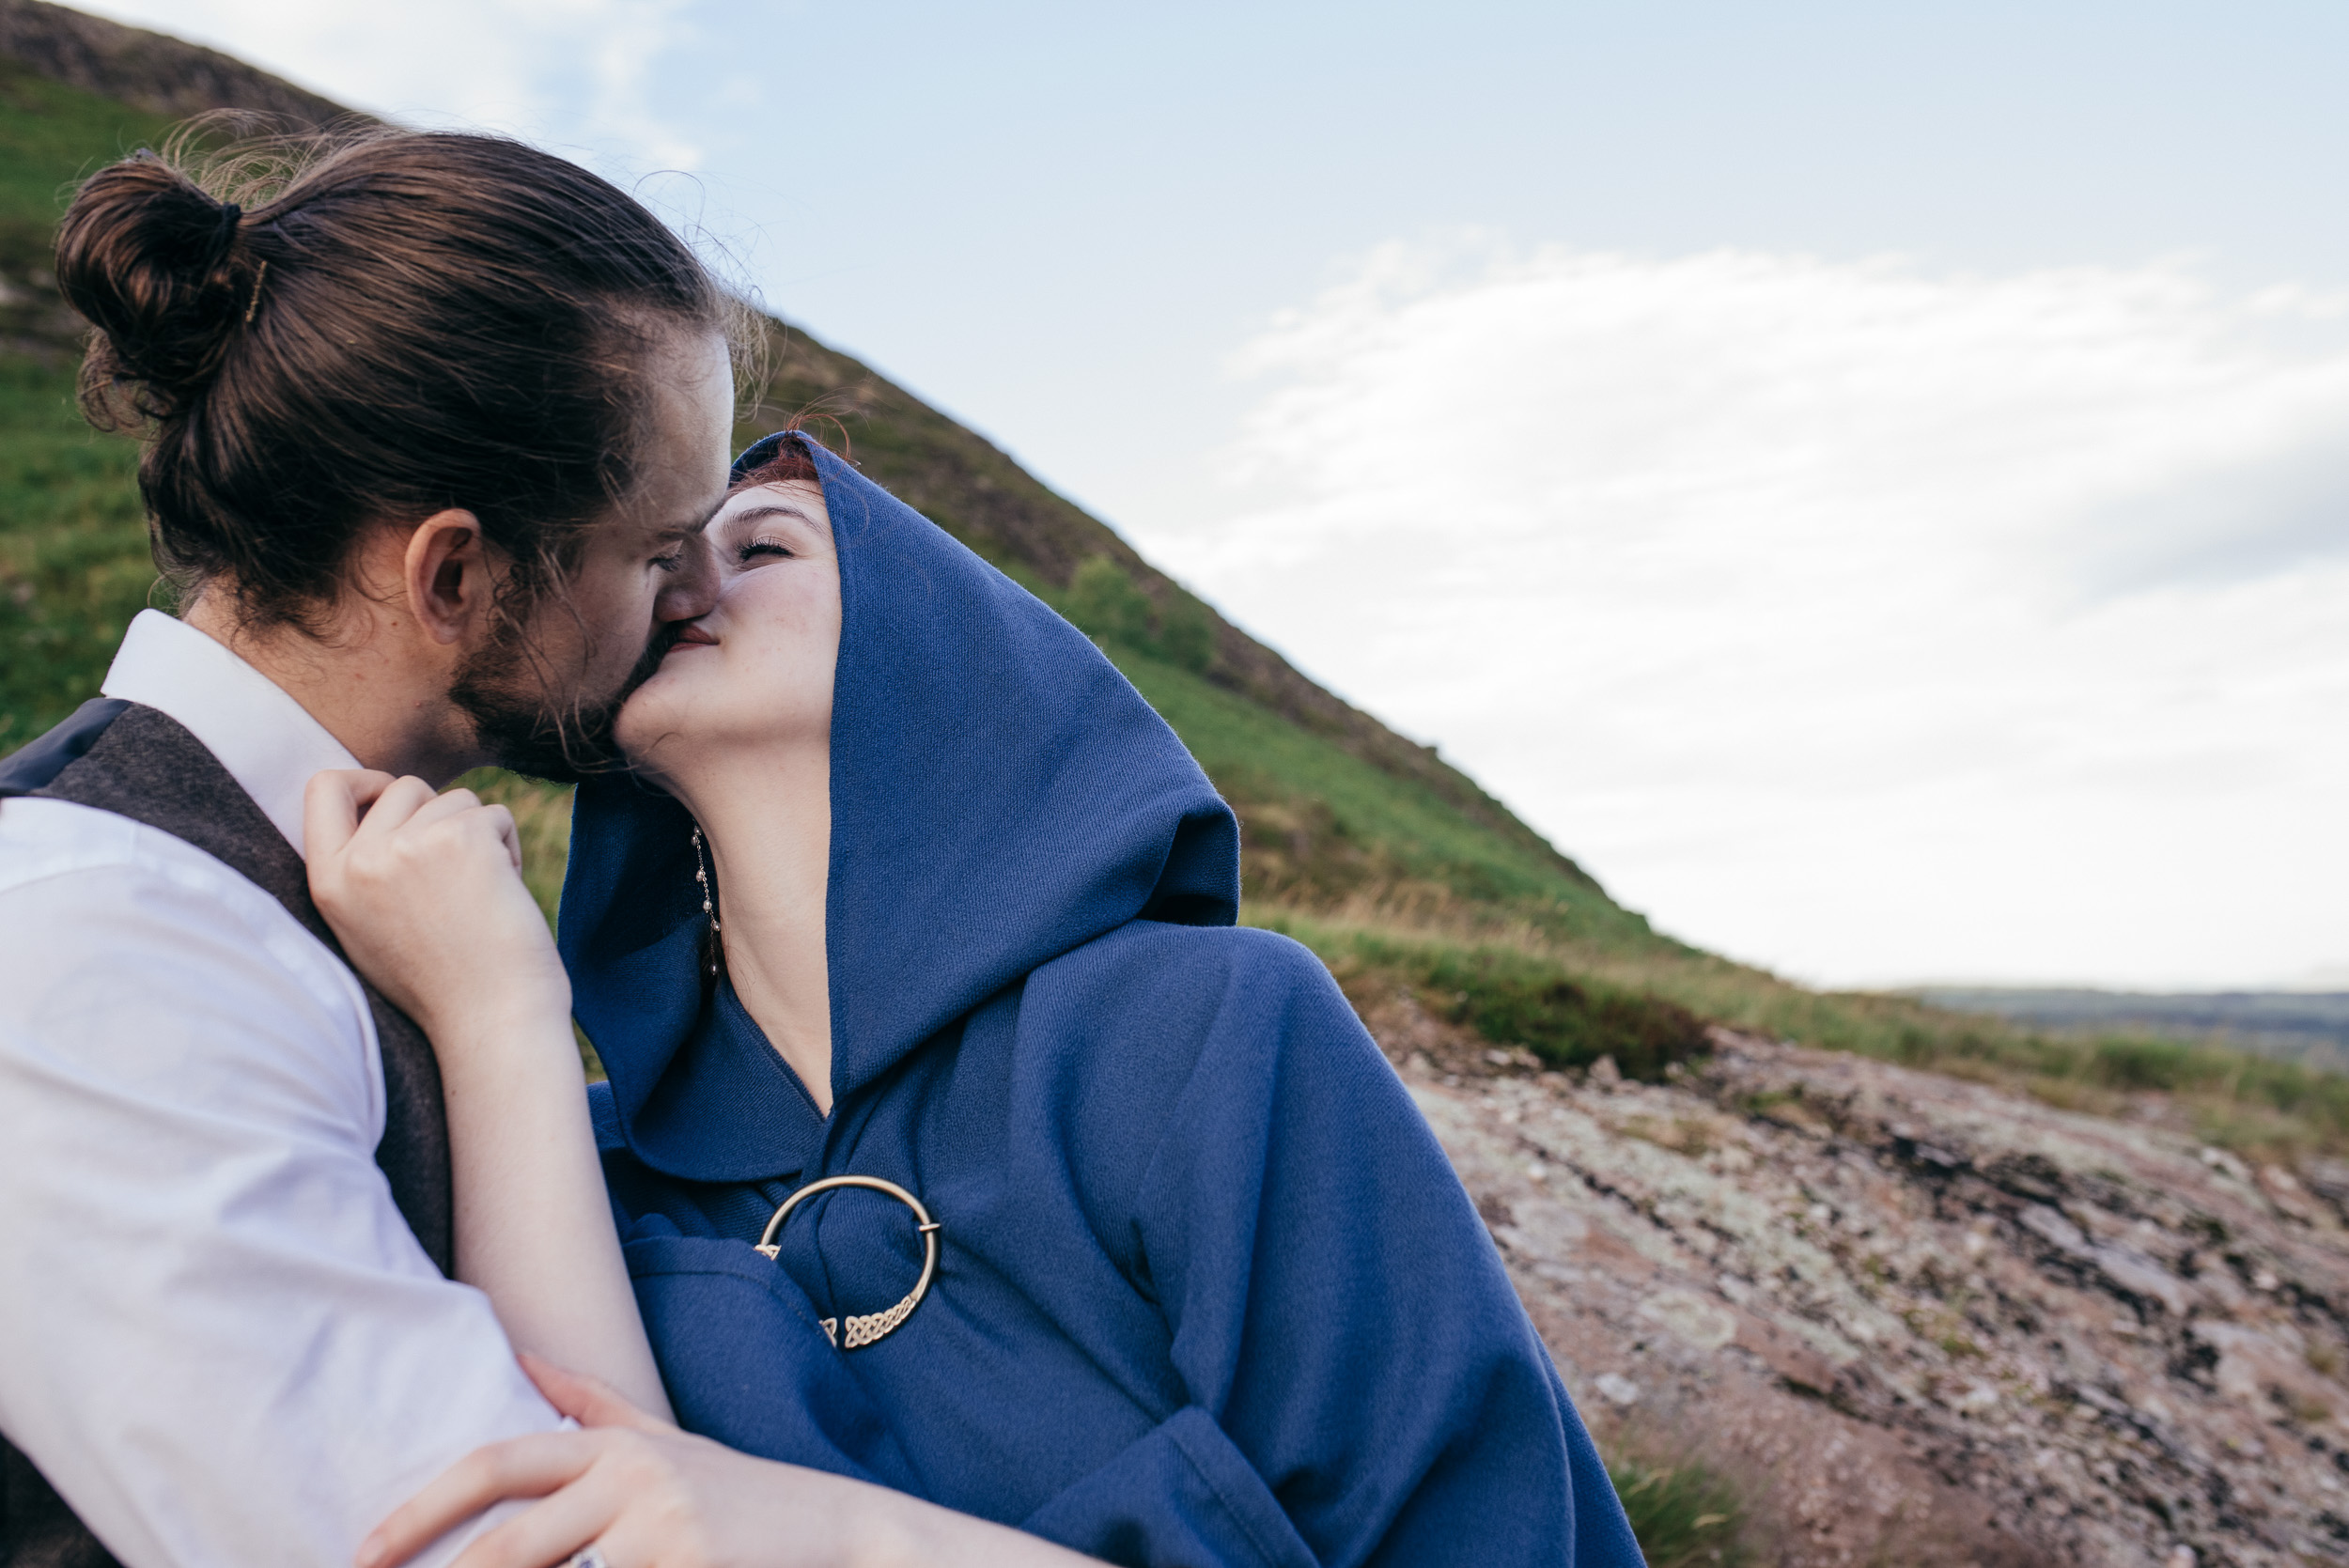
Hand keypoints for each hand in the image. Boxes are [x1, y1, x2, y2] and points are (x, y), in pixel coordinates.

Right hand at [305, 771, 569, 1049]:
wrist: (492, 1023)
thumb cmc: (443, 984)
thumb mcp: (370, 928)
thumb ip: (364, 869)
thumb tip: (381, 802)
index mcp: (327, 882)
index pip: (323, 787)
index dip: (364, 781)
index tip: (391, 798)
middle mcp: (360, 860)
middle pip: (403, 787)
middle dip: (439, 817)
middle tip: (458, 877)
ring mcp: (408, 846)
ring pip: (455, 798)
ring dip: (478, 836)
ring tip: (480, 897)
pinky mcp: (460, 838)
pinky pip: (495, 814)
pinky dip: (509, 847)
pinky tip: (504, 896)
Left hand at [356, 1357, 1100, 1567]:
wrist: (840, 1534)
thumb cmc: (741, 1498)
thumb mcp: (665, 1441)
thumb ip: (591, 1404)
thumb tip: (521, 1354)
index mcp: (614, 1446)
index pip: (497, 1463)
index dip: (423, 1507)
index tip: (366, 1547)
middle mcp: (633, 1477)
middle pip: (508, 1541)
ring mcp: (663, 1528)